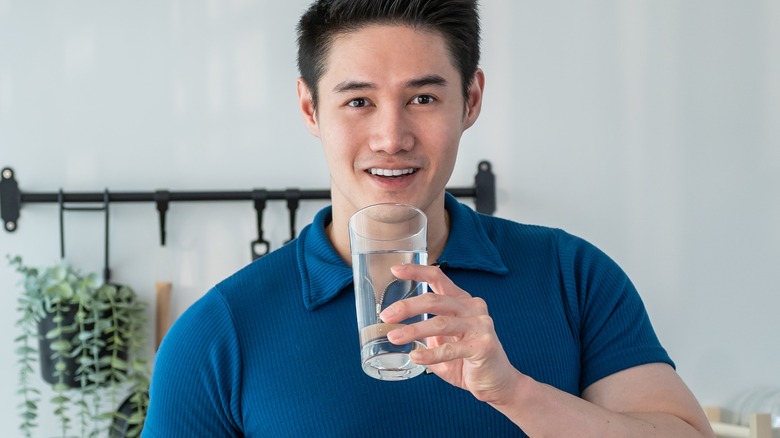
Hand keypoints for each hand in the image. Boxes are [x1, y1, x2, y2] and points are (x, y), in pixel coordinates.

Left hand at [380, 264, 520, 403]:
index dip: (416, 272)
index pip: (438, 278)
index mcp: (462, 301)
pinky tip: (415, 357)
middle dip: (407, 306)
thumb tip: (396, 332)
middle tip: (386, 316)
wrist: (497, 382)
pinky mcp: (483, 346)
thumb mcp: (444, 342)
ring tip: (394, 337)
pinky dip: (430, 354)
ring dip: (414, 330)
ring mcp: (480, 325)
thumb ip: (426, 335)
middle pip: (435, 299)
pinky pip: (450, 349)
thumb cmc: (468, 360)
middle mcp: (472, 308)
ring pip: (441, 323)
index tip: (395, 270)